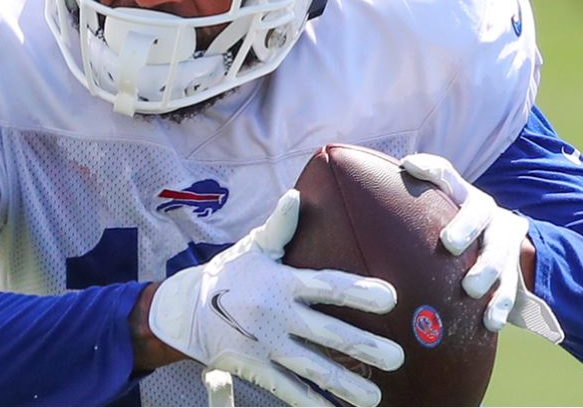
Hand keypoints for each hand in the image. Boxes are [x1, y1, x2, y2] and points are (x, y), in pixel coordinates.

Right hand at [148, 190, 404, 406]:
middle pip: (328, 334)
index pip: (327, 286)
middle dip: (365, 347)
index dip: (358, 292)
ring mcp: (267, 346)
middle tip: (397, 357)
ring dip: (346, 385)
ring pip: (313, 369)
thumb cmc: (230, 274)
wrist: (185, 310)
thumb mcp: (252, 248)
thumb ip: (278, 227)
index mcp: (281, 283)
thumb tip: (296, 196)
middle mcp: (276, 316)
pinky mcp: (257, 369)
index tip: (390, 297)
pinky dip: (314, 404)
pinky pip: (289, 390)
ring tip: (376, 397)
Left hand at [401, 153, 564, 343]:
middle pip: (479, 211)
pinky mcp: (513, 272)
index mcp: (461, 195)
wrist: (504, 248)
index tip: (409, 166)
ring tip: (471, 290)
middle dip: (466, 226)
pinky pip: (511, 289)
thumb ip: (402, 205)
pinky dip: (500, 306)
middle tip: (450, 244)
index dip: (429, 169)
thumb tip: (350, 199)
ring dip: (487, 270)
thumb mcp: (434, 213)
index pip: (445, 174)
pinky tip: (489, 322)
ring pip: (499, 252)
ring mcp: (503, 242)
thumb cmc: (451, 228)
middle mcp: (485, 214)